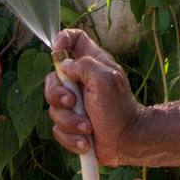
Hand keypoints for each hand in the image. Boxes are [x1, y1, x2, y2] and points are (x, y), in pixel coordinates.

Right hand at [43, 27, 143, 165]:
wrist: (127, 142)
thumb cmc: (120, 108)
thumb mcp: (106, 79)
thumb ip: (84, 66)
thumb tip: (64, 66)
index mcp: (91, 65)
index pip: (75, 40)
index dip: (63, 38)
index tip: (57, 48)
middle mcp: (80, 82)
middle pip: (52, 79)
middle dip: (58, 95)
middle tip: (73, 102)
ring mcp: (74, 105)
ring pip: (53, 108)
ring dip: (70, 121)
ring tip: (87, 128)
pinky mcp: (71, 125)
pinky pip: (57, 129)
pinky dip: (71, 137)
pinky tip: (86, 140)